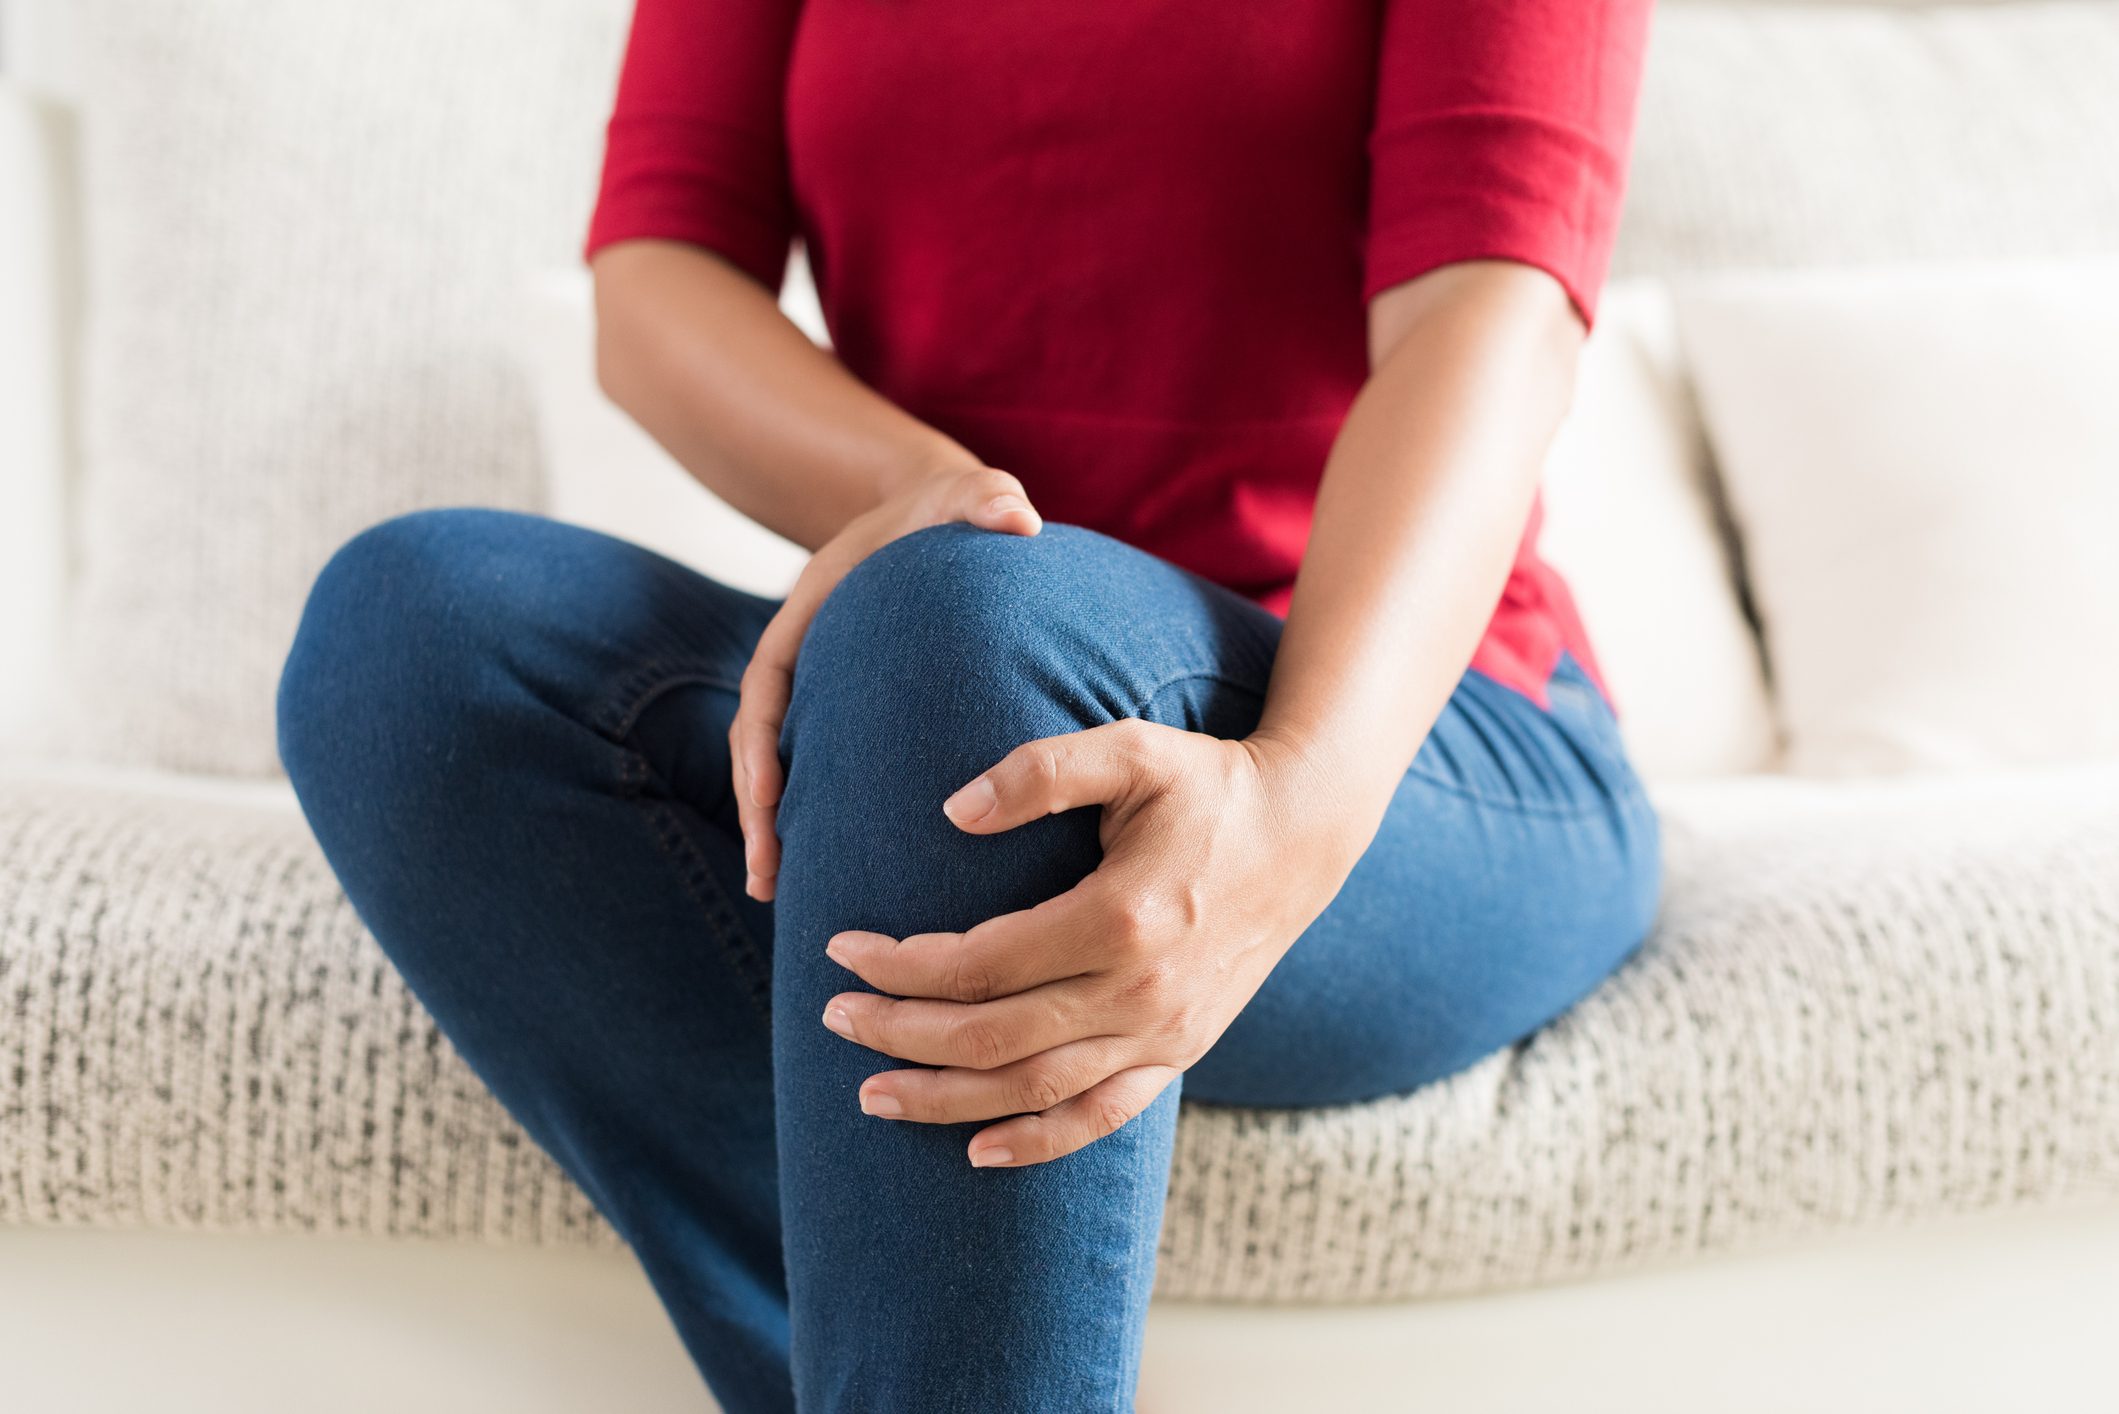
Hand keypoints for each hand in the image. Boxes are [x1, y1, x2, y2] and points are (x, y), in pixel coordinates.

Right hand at [733, 463, 1043, 900]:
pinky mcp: (848, 718)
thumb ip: (985, 498)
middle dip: (757, 810)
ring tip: (777, 898)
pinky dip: (814, 821)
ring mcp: (822, 695)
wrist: (942, 518)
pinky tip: (825, 876)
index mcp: (812, 616)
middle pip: (761, 743)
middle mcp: (807, 662)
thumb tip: (1018, 515)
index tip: (764, 791)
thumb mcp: (969, 494)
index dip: (759, 740)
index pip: (767, 684)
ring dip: (775, 830)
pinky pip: (819, 774)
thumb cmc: (951, 511)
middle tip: (767, 874)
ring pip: (782, 769)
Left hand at [818, 723, 1364, 1167]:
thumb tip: (951, 812)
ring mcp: (1164, 1032)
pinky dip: (1038, 1143)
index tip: (841, 948)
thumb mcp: (1131, 749)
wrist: (1306, 832)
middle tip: (833, 1018)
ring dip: (945, 1100)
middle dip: (900, 1033)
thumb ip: (1039, 770)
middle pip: (991, 1036)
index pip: (978, 963)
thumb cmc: (1208, 782)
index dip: (899, 965)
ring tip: (872, 1094)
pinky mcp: (1180, 1051)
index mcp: (1119, 917)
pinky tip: (978, 1150)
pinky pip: (1102, 1117)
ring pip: (1034, 1090)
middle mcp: (1141, 991)